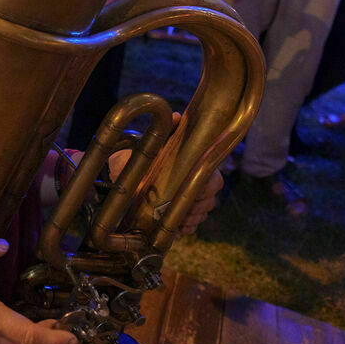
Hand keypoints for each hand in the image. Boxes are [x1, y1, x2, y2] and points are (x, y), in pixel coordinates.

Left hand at [104, 112, 222, 235]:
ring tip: (176, 219)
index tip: (190, 192)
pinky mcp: (183, 215)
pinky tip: (177, 227)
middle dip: (197, 208)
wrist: (129, 171)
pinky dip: (186, 228)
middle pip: (210, 201)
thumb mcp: (156, 142)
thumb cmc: (147, 154)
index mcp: (198, 166)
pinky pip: (193, 226)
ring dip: (191, 218)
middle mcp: (200, 183)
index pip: (215, 181)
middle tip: (180, 210)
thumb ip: (168, 130)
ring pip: (202, 214)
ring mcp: (194, 201)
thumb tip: (176, 115)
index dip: (206, 190)